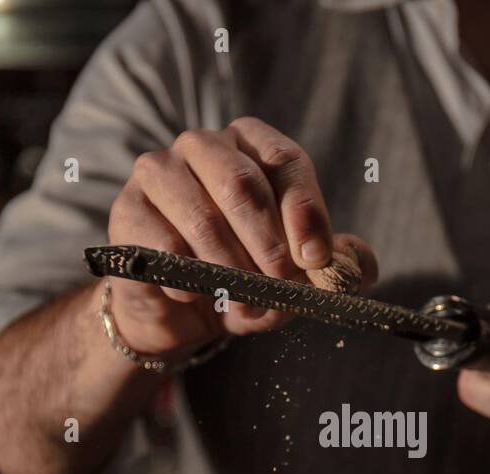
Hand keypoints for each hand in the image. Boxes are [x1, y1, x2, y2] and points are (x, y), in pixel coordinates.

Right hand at [105, 117, 377, 355]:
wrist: (181, 312)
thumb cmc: (245, 277)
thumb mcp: (297, 277)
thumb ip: (337, 266)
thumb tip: (361, 266)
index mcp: (251, 145)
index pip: (284, 160)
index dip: (304, 209)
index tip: (316, 257)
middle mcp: (203, 146)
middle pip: (241, 183)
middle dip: (268, 243)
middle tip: (281, 285)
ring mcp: (159, 173)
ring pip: (201, 216)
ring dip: (230, 269)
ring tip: (245, 302)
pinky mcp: (128, 211)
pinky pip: (164, 246)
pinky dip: (189, 281)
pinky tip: (196, 297)